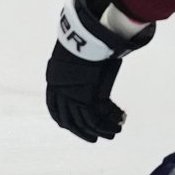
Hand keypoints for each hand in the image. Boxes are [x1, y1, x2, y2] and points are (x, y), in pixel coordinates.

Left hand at [46, 0, 154, 142]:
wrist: (82, 37)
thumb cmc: (82, 37)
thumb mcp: (77, 48)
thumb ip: (81, 53)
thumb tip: (86, 40)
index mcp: (54, 82)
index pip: (54, 108)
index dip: (65, 120)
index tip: (74, 126)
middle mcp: (60, 93)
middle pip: (68, 120)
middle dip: (82, 131)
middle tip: (94, 138)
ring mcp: (71, 96)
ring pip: (84, 122)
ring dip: (99, 130)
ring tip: (112, 132)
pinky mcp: (84, 97)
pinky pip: (95, 118)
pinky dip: (107, 123)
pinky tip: (119, 123)